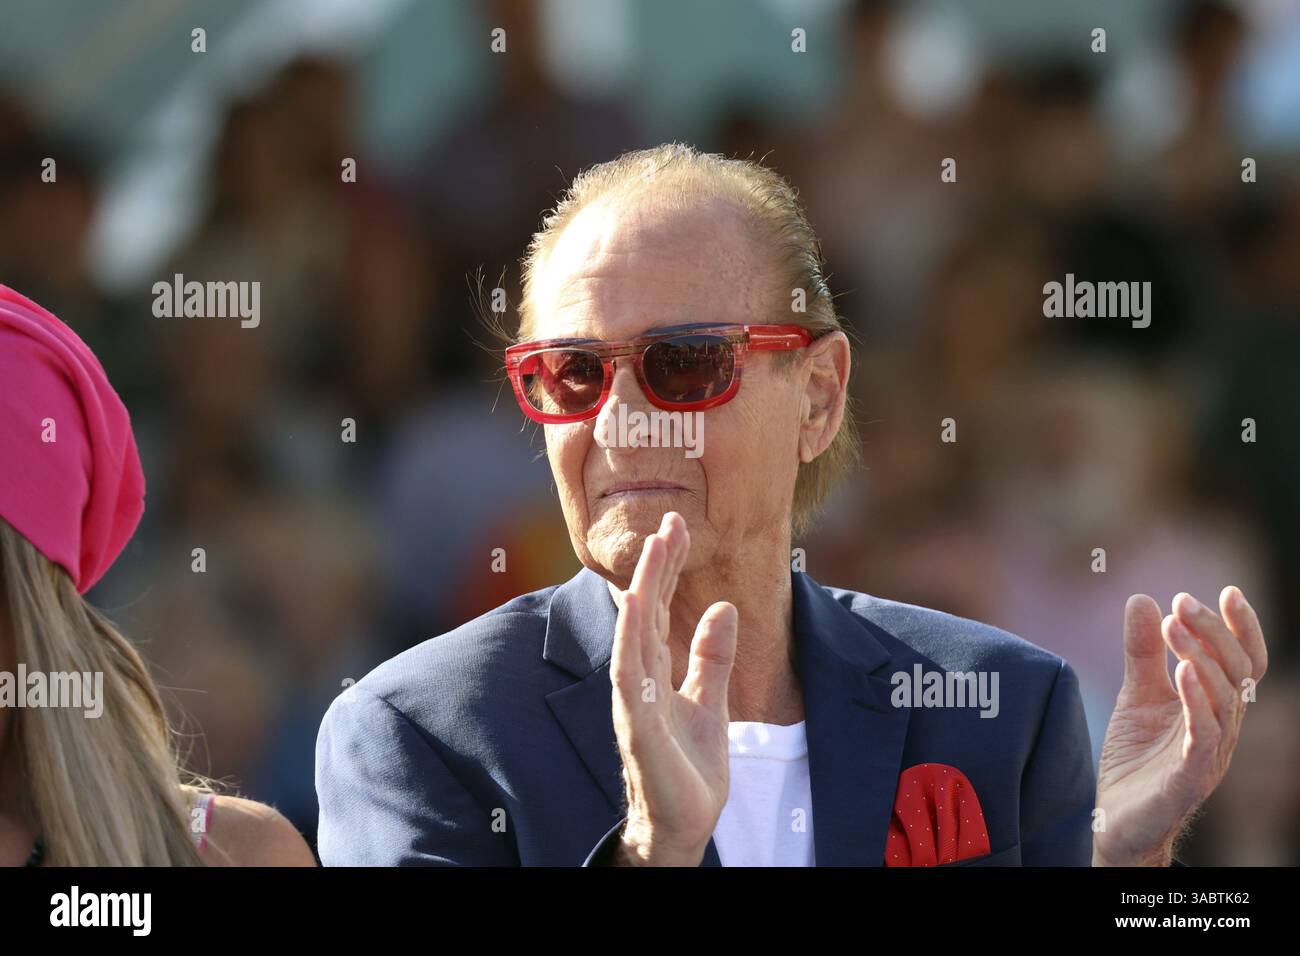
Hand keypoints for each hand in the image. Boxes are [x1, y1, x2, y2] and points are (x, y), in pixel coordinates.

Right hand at [608, 511, 737, 865]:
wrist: (682, 825)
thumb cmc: (688, 769)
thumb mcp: (711, 702)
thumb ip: (711, 657)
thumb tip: (725, 607)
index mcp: (654, 671)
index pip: (659, 608)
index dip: (667, 568)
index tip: (678, 527)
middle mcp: (638, 679)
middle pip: (647, 612)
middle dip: (657, 566)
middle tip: (670, 520)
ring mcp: (634, 701)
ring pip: (635, 635)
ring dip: (643, 590)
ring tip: (653, 550)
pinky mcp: (637, 727)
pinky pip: (631, 676)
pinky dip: (631, 638)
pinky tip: (637, 606)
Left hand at [1094, 587, 1266, 865]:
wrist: (1116, 816)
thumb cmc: (1136, 757)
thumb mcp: (1137, 693)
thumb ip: (1142, 651)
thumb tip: (1143, 598)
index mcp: (1216, 706)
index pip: (1244, 663)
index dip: (1241, 628)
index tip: (1228, 590)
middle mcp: (1223, 728)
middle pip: (1238, 673)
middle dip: (1214, 632)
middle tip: (1183, 601)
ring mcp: (1211, 753)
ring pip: (1224, 700)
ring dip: (1200, 658)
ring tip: (1173, 625)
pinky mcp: (1191, 777)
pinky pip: (1204, 736)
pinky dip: (1196, 701)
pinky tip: (1181, 672)